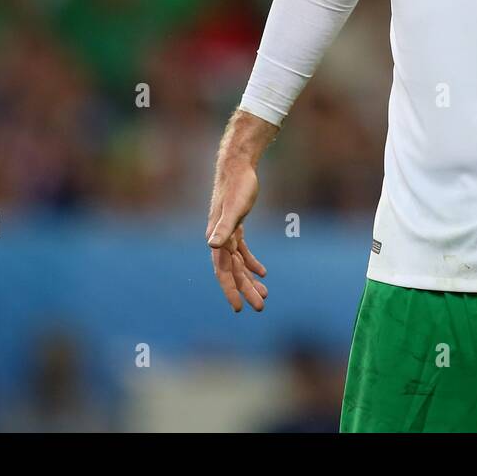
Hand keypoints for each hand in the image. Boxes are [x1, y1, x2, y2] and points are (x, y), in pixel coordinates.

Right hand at [206, 159, 267, 312]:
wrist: (237, 166)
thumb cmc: (237, 186)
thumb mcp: (234, 208)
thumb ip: (224, 228)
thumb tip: (212, 245)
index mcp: (216, 239)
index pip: (222, 272)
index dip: (231, 291)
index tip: (240, 308)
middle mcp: (218, 239)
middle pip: (232, 271)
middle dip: (246, 290)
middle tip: (261, 306)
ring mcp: (227, 234)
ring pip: (237, 264)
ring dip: (249, 279)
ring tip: (264, 295)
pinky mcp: (235, 226)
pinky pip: (242, 251)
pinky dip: (251, 263)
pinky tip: (263, 273)